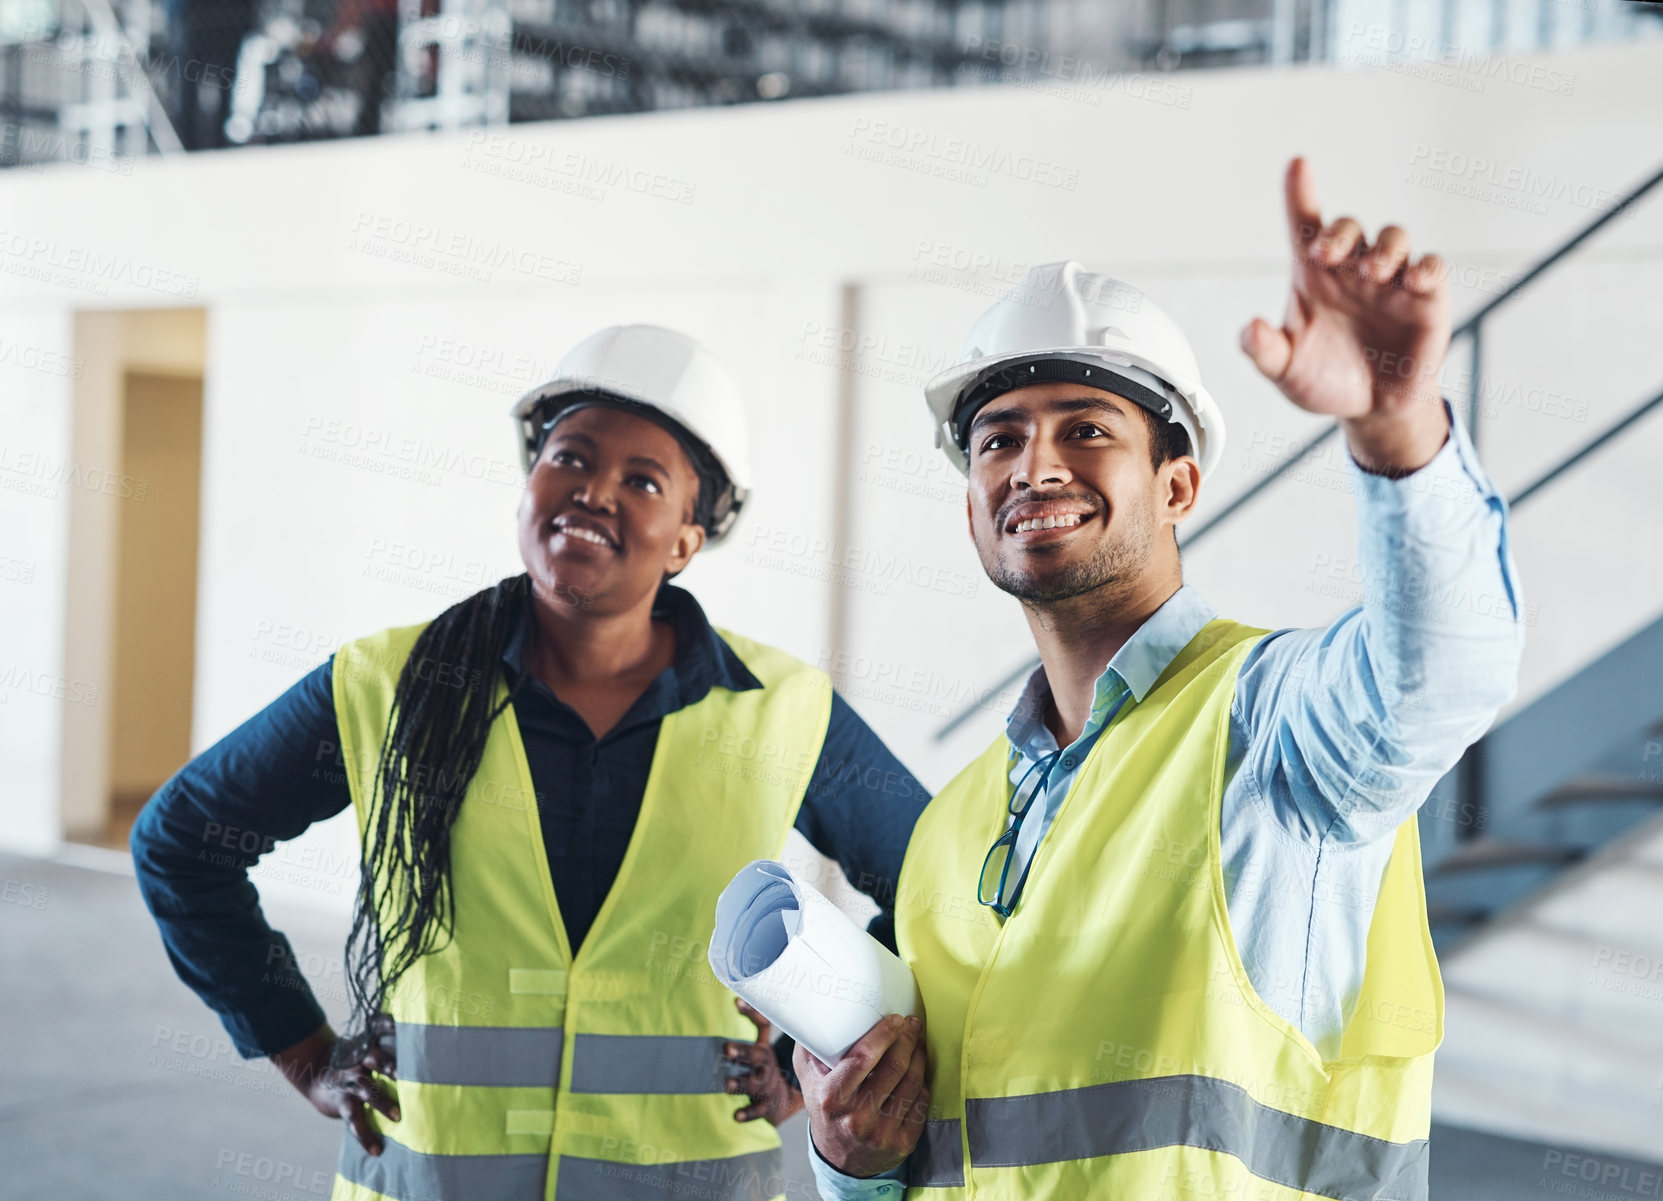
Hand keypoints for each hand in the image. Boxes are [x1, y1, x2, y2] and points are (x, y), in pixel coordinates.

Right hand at [270, 1017, 398, 1155]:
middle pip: (374, 1056)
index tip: (400, 1023)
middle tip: (405, 1074)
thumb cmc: (356, 1057)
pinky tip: (376, 1150)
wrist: (315, 1071)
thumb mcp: (368, 1040)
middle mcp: (358, 1058)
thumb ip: (391, 1038)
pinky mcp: (342, 1102)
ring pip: (365, 1089)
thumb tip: (428, 1037)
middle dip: (388, 1064)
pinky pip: (354, 1120)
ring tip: (398, 1116)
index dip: (389, 1023)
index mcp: (367, 1041)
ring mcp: (349, 1080)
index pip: (378, 1026)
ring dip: (382, 1102)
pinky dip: (364, 1136)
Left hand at [723, 998, 802, 1125]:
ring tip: (727, 1084)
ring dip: (741, 1084)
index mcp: (764, 1050)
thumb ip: (753, 1025)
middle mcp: (767, 1067)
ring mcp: (767, 1087)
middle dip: (742, 1053)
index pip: (762, 1027)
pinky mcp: (766, 1107)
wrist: (785, 1100)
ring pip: (755, 1085)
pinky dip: (748, 1113)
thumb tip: (737, 1000)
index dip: (751, 1014)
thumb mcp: (761, 1047)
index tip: (736, 1004)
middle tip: (726, 1050)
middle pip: (757, 1058)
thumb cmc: (765, 1069)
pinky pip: (758, 1110)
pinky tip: (736, 1116)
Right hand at [794, 1013, 928, 1177]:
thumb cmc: (826, 1109)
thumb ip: (810, 1048)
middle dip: (907, 1039)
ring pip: (911, 1083)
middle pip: (894, 1067)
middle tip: (912, 1023)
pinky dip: (922, 1081)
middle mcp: (857, 1118)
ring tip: (917, 1041)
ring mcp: (882, 1133)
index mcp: (831, 1098)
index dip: (884, 1034)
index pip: (863, 1058)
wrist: (840, 1160)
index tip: (896, 1019)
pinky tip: (918, 1069)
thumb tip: (817, 1011)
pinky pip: (921, 1103)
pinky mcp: (902, 1144)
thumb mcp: (808, 1080)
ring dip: (919, 1056)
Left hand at [1241, 157, 1451, 473]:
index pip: (1305, 225)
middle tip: (1328, 254)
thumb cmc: (1324, 379)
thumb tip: (1249, 330)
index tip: (1297, 165)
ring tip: (1373, 272)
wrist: (1370, 408)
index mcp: (1314, 276)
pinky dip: (1427, 267)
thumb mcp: (1285, 371)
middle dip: (1341, 233)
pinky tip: (1413, 281)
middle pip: (1350, 228)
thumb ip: (1265, 351)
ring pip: (1394, 238)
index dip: (1300, 193)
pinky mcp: (1426, 299)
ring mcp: (1391, 281)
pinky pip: (1433, 267)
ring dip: (1385, 247)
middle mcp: (1352, 270)